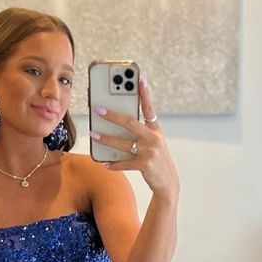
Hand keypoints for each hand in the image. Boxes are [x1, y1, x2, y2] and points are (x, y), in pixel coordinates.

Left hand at [92, 77, 179, 198]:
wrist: (168, 182)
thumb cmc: (157, 160)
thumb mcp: (154, 143)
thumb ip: (141, 133)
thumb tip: (117, 126)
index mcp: (155, 130)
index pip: (149, 108)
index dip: (144, 93)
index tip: (139, 78)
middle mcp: (153, 138)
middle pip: (130, 123)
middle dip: (113, 115)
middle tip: (98, 110)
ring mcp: (149, 151)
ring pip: (123, 143)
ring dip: (106, 139)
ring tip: (94, 134)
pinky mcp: (144, 165)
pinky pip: (124, 163)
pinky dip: (113, 164)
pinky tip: (104, 163)